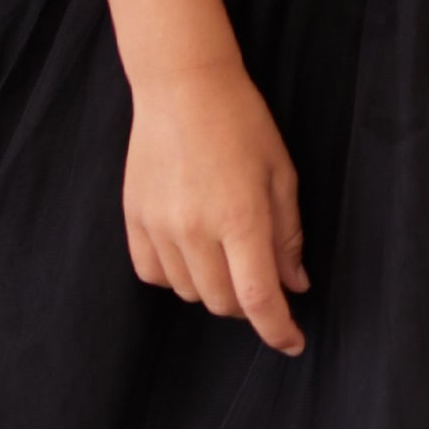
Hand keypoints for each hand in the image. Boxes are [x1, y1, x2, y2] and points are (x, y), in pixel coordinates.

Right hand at [124, 59, 307, 353]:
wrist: (182, 85)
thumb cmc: (242, 123)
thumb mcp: (281, 175)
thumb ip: (288, 236)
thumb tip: (294, 286)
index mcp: (241, 218)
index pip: (259, 299)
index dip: (278, 331)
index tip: (293, 342)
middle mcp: (196, 229)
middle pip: (223, 303)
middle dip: (250, 305)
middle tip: (260, 279)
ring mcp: (159, 226)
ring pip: (189, 293)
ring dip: (213, 289)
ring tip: (225, 254)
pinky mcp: (134, 218)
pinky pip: (153, 274)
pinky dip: (176, 276)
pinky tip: (190, 253)